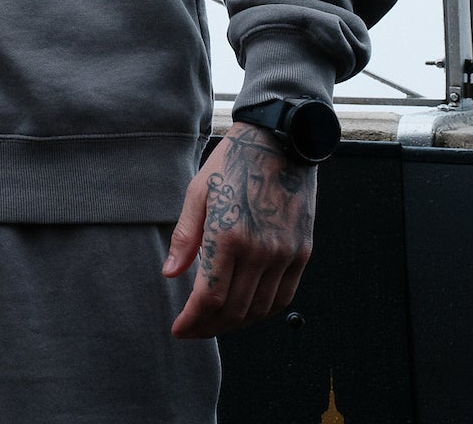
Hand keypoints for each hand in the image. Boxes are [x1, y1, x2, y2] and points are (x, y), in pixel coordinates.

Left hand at [163, 124, 315, 337]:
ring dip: (236, 324)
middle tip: (192, 329)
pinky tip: (246, 311)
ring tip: (215, 323)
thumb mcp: (198, 193)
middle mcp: (260, 250)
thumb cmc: (233, 164)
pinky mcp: (302, 252)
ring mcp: (285, 254)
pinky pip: (284, 297)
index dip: (193, 321)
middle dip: (209, 327)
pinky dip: (264, 311)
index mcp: (228, 235)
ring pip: (260, 309)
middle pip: (234, 310)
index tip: (179, 329)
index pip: (210, 297)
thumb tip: (169, 274)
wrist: (280, 143)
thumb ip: (185, 239)